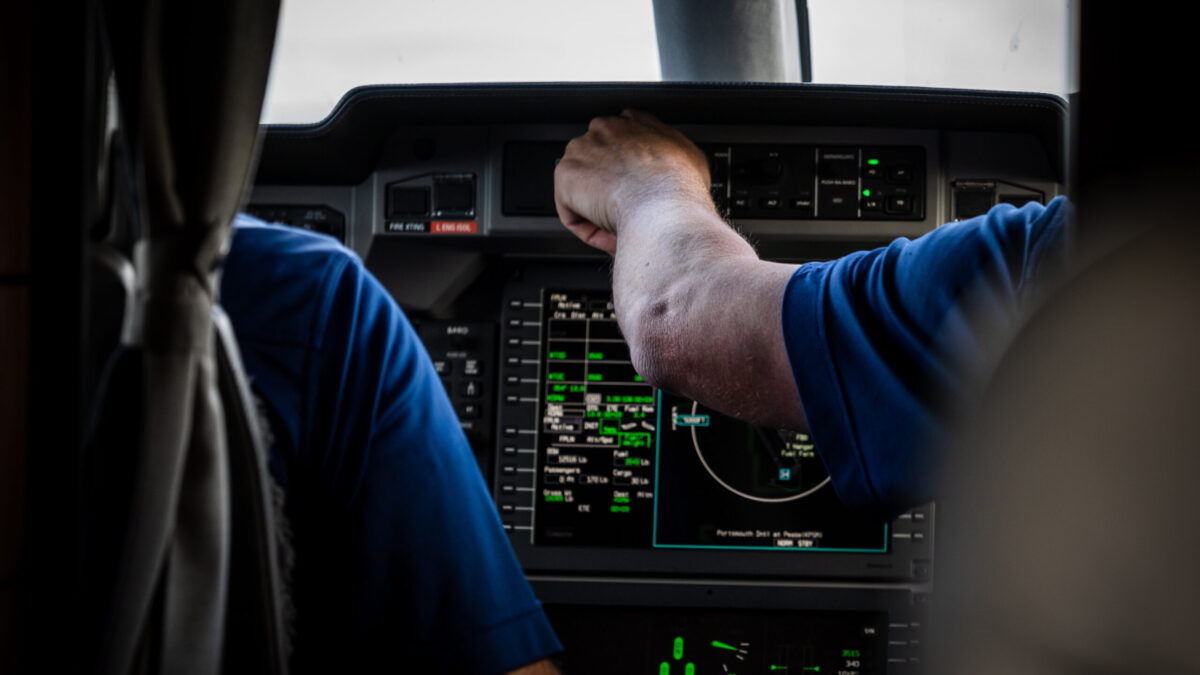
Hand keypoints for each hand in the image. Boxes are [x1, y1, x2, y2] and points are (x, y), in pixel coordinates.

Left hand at [553, 109, 712, 253]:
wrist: (664, 206)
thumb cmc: (682, 188)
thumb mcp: (693, 159)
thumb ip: (675, 156)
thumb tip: (675, 168)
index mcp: (634, 123)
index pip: (619, 140)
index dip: (625, 171)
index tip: (635, 191)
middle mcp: (606, 129)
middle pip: (597, 162)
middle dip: (608, 190)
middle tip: (627, 213)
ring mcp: (582, 150)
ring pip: (583, 189)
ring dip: (598, 211)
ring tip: (621, 228)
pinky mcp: (566, 176)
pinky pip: (571, 211)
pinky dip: (588, 229)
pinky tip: (609, 235)